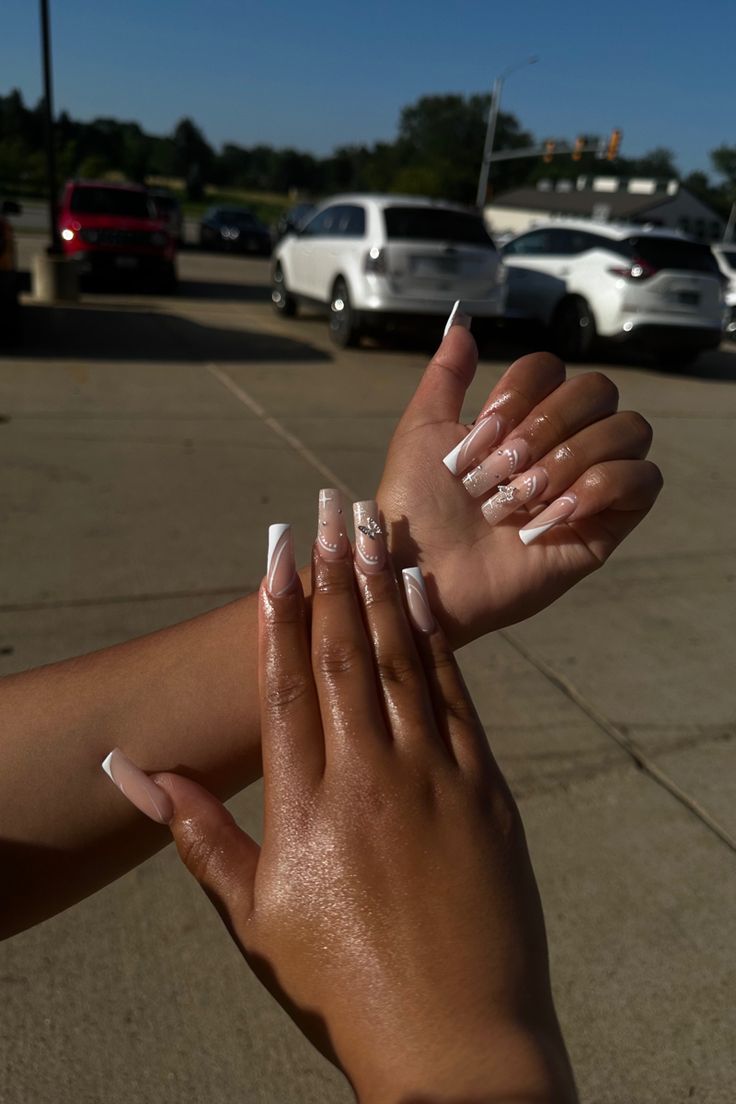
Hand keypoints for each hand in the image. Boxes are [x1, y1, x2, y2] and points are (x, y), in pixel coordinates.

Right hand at [108, 512, 577, 1102]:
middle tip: (324, 508)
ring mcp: (434, 778)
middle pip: (343, 653)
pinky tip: (423, 596)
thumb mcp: (254, 916)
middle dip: (331, 573)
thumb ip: (197, 834)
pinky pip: (455, 697)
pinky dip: (436, 641)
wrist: (455, 1043)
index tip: (274, 551)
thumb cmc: (340, 984)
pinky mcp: (485, 790)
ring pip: (401, 660)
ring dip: (383, 587)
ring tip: (370, 528)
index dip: (277, 610)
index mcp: (304, 807)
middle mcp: (368, 777)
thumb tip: (130, 774)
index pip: (284, 682)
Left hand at [377, 320, 662, 645]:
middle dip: (549, 423)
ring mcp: (588, 484)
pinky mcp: (606, 526)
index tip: (479, 440)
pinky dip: (603, 485)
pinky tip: (555, 513)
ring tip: (524, 497)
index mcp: (521, 421)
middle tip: (503, 469)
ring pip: (629, 429)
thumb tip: (462, 325)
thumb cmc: (418, 510)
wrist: (424, 572)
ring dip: (571, 457)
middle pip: (598, 390)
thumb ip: (445, 378)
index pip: (552, 368)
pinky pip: (644, 479)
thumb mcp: (421, 432)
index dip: (519, 395)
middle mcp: (560, 445)